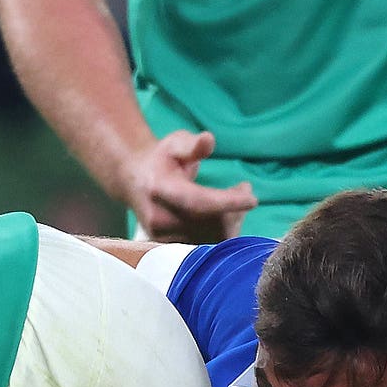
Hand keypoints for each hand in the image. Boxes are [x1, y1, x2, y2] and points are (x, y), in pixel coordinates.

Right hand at [123, 130, 255, 242]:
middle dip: (234, 210)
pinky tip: (226, 216)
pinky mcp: (169, 247)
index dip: (227, 202)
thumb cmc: (161, 159)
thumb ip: (192, 144)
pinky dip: (223, 233)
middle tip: (243, 189)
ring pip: (210, 240)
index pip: (198, 202)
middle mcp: (159, 218)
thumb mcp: (175, 143)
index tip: (252, 198)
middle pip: (208, 224)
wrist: (135, 181)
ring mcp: (163, 237)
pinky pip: (206, 246)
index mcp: (160, 190)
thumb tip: (208, 139)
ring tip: (235, 201)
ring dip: (231, 223)